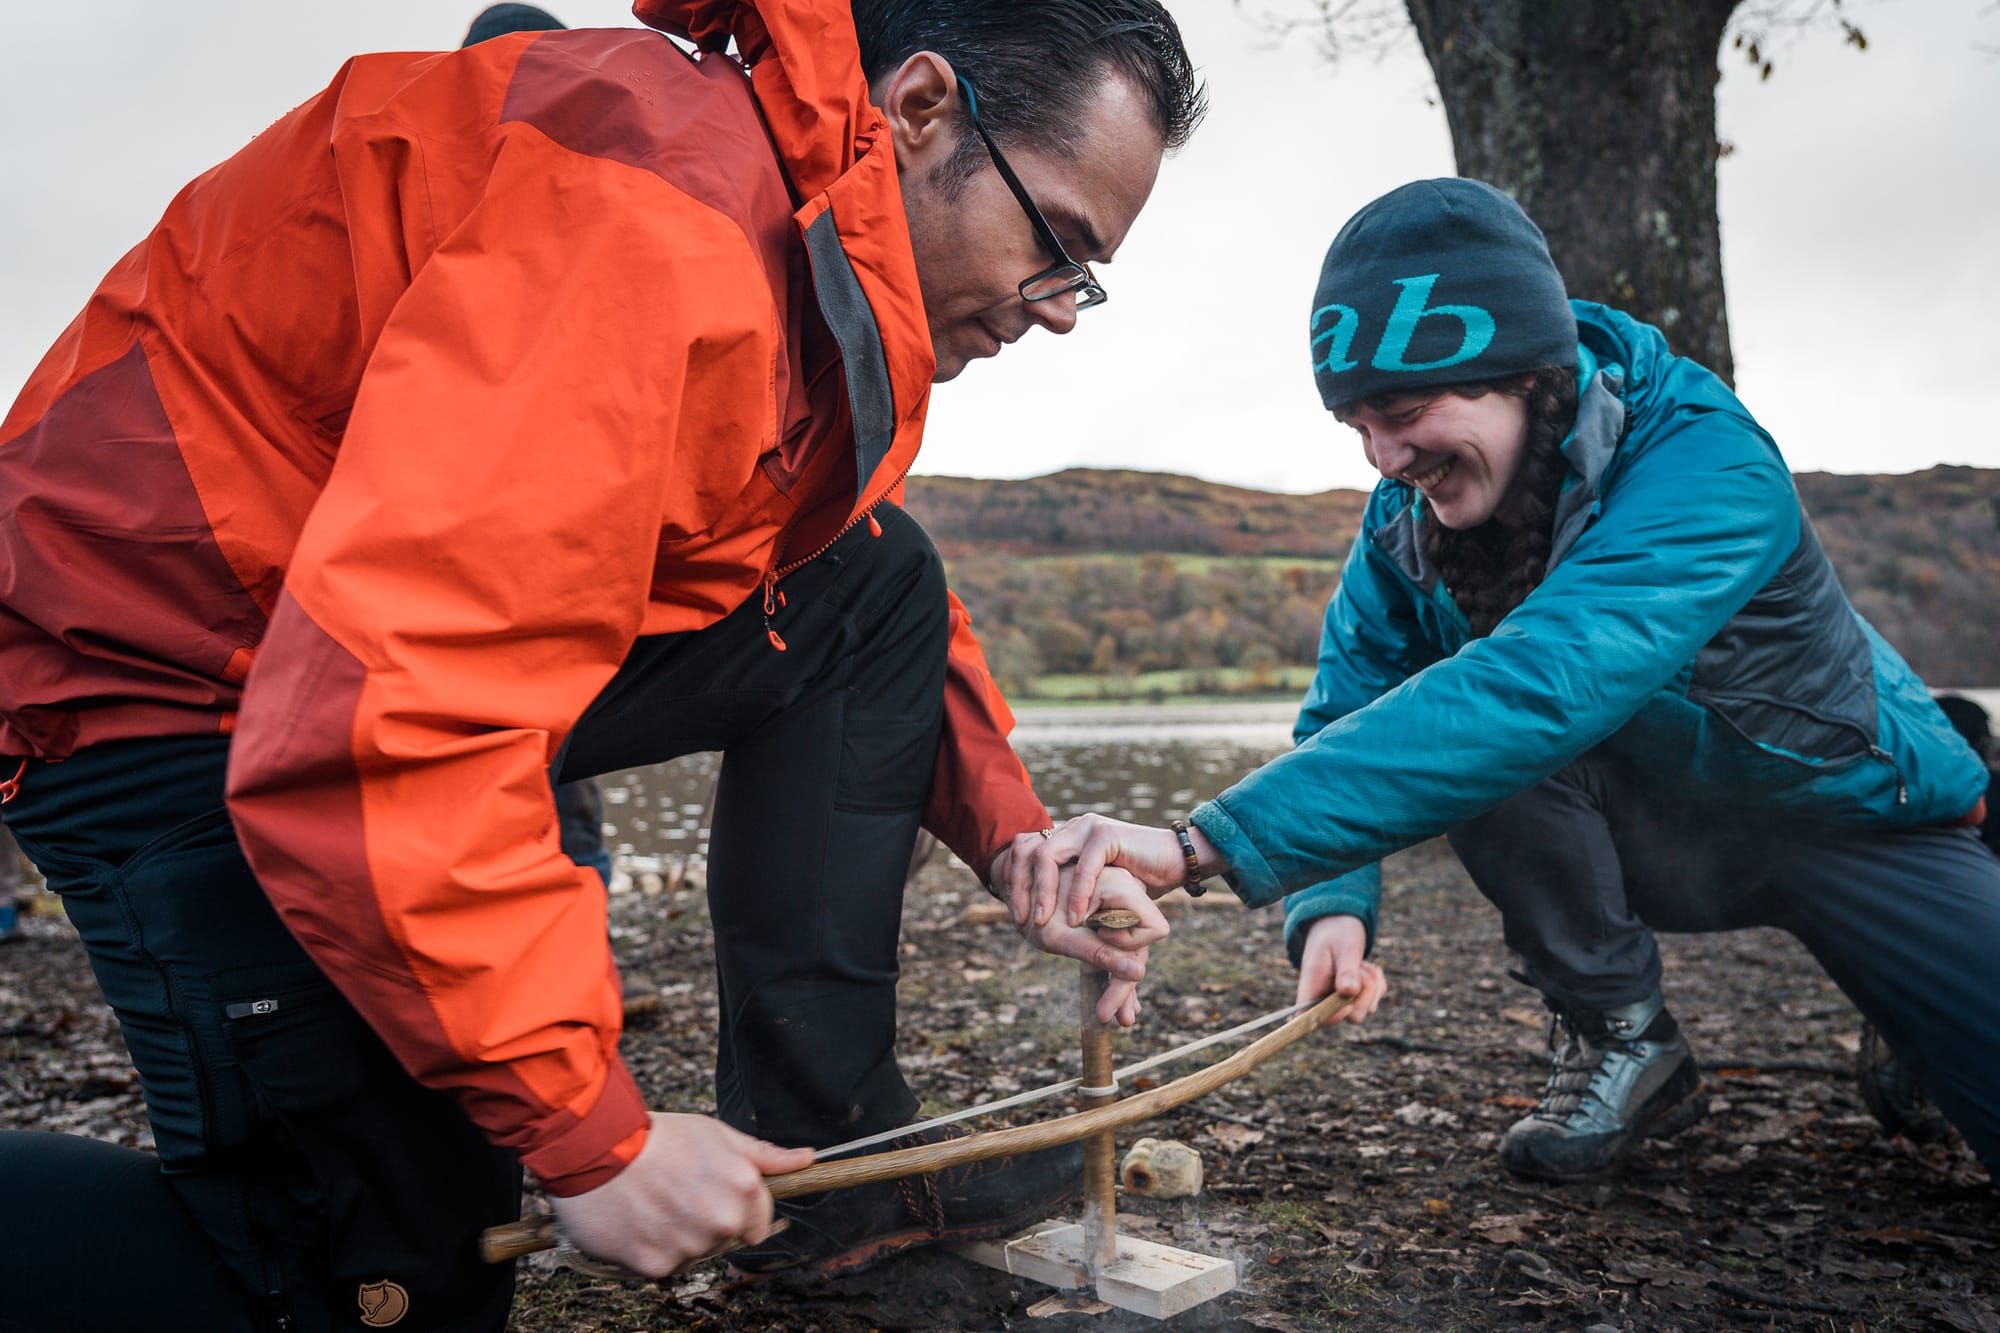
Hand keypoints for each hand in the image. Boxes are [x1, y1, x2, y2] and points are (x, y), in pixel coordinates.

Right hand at [549, 1112, 814, 1276]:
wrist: (596, 1147)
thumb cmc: (657, 1136)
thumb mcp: (718, 1134)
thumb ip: (764, 1155)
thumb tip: (807, 1159)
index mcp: (744, 1189)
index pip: (758, 1226)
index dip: (736, 1211)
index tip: (711, 1196)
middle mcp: (722, 1221)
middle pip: (725, 1240)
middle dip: (706, 1223)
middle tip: (677, 1194)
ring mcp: (690, 1246)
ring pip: (694, 1254)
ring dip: (677, 1237)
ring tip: (653, 1202)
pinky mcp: (656, 1265)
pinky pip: (662, 1266)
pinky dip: (650, 1249)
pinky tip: (637, 1220)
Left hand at [998, 814, 1196, 930]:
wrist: (1175, 862)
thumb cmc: (1136, 879)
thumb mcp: (1094, 887)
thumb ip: (1070, 891)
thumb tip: (1041, 913)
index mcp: (1065, 836)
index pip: (1023, 851)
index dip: (1013, 880)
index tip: (1015, 913)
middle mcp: (1072, 827)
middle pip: (1028, 852)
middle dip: (1020, 888)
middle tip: (1022, 920)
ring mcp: (1088, 827)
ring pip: (1048, 856)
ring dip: (1042, 891)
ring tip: (1040, 922)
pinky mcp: (1107, 834)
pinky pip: (1083, 866)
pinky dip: (1077, 894)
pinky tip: (1075, 918)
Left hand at [1015, 865, 1169, 1026]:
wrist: (1014, 890)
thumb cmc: (1033, 908)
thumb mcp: (1063, 936)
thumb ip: (1101, 952)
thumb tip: (1139, 973)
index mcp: (1120, 887)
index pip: (1153, 928)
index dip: (1130, 945)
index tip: (1099, 944)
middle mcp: (1125, 895)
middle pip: (1137, 945)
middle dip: (1125, 983)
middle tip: (1122, 1020)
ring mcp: (1117, 908)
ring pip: (1128, 951)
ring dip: (1122, 984)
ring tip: (1124, 1019)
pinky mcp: (1106, 920)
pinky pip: (1116, 949)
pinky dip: (1113, 973)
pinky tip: (1117, 1004)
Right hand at [1295, 914, 1386, 1026]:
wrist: (1340, 925)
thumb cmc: (1337, 934)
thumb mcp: (1344, 947)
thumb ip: (1346, 970)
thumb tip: (1350, 992)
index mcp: (1311, 989)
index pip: (1313, 1019)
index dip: (1335, 1015)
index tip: (1349, 996)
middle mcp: (1324, 1001)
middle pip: (1353, 1016)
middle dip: (1365, 992)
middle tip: (1360, 968)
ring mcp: (1341, 1002)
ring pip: (1368, 1008)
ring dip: (1372, 985)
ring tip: (1361, 963)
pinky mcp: (1356, 999)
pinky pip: (1375, 1001)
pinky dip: (1377, 983)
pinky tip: (1367, 967)